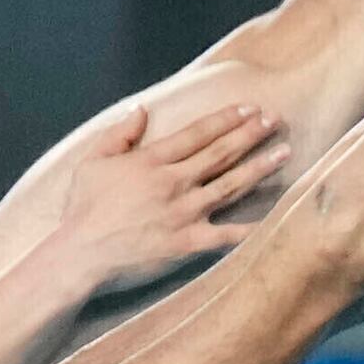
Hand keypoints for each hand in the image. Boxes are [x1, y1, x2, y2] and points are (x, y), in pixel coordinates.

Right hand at [50, 99, 283, 293]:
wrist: (80, 255)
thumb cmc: (82, 210)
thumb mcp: (92, 163)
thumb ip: (119, 134)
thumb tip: (141, 110)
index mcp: (152, 161)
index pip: (197, 133)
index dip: (226, 119)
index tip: (249, 109)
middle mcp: (174, 182)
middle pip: (220, 153)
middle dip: (250, 134)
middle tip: (275, 121)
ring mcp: (184, 212)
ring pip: (231, 185)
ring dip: (259, 167)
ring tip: (283, 152)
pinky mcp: (189, 242)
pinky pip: (228, 234)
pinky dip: (253, 227)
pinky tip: (277, 217)